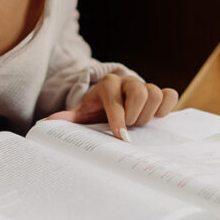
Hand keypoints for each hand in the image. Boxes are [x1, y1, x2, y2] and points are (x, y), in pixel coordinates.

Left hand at [47, 74, 177, 140]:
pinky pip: (170, 95)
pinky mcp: (160, 91)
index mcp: (107, 85)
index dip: (119, 120)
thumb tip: (49, 123)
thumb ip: (69, 118)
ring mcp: (144, 85)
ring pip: (155, 93)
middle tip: (129, 126)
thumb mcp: (83, 113)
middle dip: (135, 115)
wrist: (112, 100)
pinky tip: (156, 116)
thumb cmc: (97, 109)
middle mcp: (127, 81)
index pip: (115, 101)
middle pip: (140, 93)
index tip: (121, 137)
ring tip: (139, 122)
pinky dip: (166, 107)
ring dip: (149, 113)